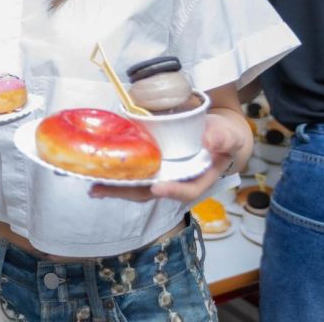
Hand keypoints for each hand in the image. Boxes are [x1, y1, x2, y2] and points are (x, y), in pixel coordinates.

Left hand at [90, 113, 245, 203]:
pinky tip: (97, 171)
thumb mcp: (229, 135)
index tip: (158, 188)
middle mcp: (176, 180)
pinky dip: (116, 173)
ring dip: (115, 187)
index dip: (173, 191)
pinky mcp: (150, 164)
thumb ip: (223, 138)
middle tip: (103, 190)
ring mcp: (161, 174)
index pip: (186, 191)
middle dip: (129, 193)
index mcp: (198, 179)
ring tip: (94, 186)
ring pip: (138, 185)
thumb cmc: (224, 136)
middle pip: (152, 192)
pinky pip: (133, 172)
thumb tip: (210, 140)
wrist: (215, 131)